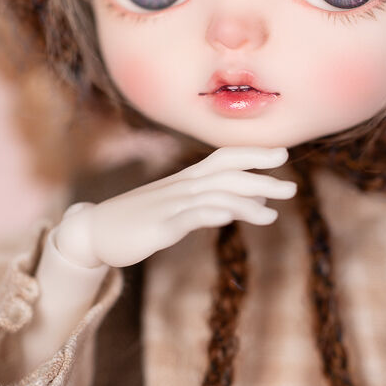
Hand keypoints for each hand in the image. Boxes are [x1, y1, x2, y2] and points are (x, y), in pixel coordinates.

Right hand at [51, 146, 296, 268]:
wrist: (94, 232)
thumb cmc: (137, 220)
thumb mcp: (178, 208)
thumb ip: (213, 201)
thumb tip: (251, 200)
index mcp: (186, 180)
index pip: (225, 158)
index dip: (253, 153)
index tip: (283, 154)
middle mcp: (182, 187)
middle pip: (227, 175)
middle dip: (261, 179)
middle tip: (292, 188)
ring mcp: (170, 205)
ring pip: (214, 196)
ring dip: (246, 202)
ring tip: (273, 214)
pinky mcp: (159, 227)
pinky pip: (188, 216)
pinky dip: (211, 214)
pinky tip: (229, 218)